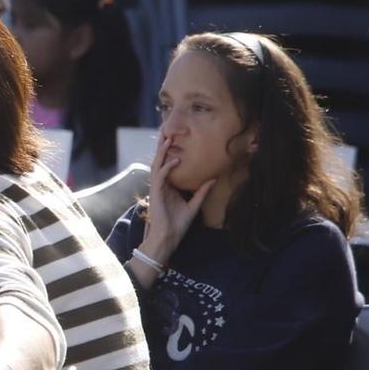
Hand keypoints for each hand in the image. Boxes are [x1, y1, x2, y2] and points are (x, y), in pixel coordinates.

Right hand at [143, 134, 212, 263]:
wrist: (168, 237)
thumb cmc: (178, 224)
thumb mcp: (194, 205)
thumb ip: (201, 192)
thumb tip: (212, 179)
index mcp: (168, 186)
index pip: (167, 164)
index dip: (169, 152)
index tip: (174, 138)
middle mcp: (161, 184)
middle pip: (160, 161)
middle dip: (162, 147)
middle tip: (165, 131)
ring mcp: (157, 188)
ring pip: (157, 165)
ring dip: (162, 152)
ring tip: (168, 139)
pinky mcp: (156, 193)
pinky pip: (160, 176)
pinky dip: (167, 166)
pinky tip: (175, 159)